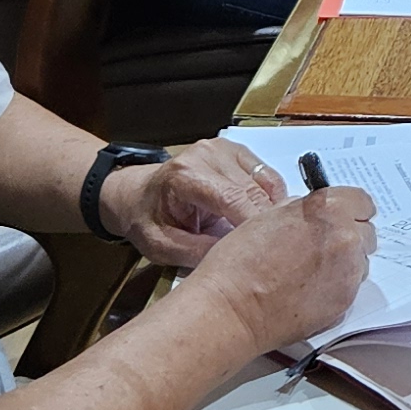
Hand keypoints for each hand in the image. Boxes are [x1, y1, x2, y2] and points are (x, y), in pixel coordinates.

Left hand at [111, 140, 282, 263]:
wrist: (138, 195)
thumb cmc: (147, 219)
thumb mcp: (162, 246)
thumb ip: (197, 252)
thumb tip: (236, 259)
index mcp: (184, 175)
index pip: (232, 200)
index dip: (253, 227)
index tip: (266, 253)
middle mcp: (207, 155)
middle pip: (254, 192)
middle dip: (265, 225)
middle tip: (269, 253)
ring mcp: (225, 149)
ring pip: (268, 184)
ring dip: (272, 212)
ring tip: (265, 238)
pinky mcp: (238, 152)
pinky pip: (269, 178)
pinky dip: (272, 200)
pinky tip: (263, 220)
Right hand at [173, 186, 374, 357]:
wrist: (232, 308)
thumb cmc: (239, 263)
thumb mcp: (268, 216)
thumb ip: (302, 210)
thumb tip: (314, 212)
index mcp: (328, 210)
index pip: (362, 202)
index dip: (351, 209)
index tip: (344, 216)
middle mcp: (345, 239)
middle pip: (365, 233)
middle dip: (348, 237)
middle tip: (322, 246)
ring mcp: (349, 274)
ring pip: (360, 263)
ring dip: (344, 264)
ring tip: (310, 272)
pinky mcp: (345, 302)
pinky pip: (350, 288)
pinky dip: (336, 287)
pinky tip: (308, 291)